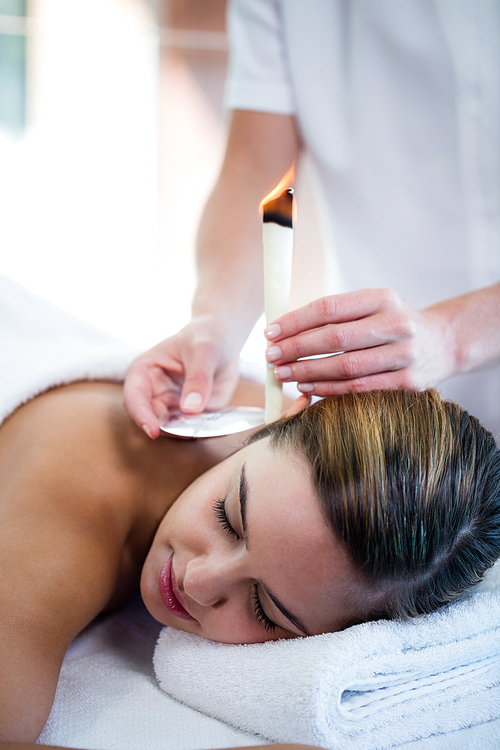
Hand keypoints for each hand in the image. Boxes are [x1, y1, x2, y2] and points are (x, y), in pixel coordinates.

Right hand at [123, 317, 239, 437]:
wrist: (223, 340)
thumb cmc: (206, 337)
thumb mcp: (204, 351)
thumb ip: (198, 378)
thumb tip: (190, 408)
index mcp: (144, 372)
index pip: (134, 398)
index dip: (141, 416)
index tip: (154, 431)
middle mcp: (154, 394)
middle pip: (154, 420)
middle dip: (171, 429)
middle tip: (192, 430)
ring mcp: (173, 407)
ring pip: (175, 430)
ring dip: (189, 432)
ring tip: (209, 424)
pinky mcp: (191, 415)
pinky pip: (196, 430)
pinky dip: (207, 432)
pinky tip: (220, 426)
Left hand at [264, 288, 456, 395]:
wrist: (442, 344)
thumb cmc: (392, 325)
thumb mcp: (372, 308)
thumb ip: (335, 316)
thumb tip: (284, 330)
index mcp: (382, 298)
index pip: (328, 308)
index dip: (295, 321)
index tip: (270, 333)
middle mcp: (396, 324)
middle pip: (334, 338)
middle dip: (296, 348)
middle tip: (271, 357)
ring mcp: (404, 355)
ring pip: (345, 367)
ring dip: (308, 372)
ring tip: (283, 373)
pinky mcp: (408, 383)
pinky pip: (360, 390)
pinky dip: (329, 390)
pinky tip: (308, 388)